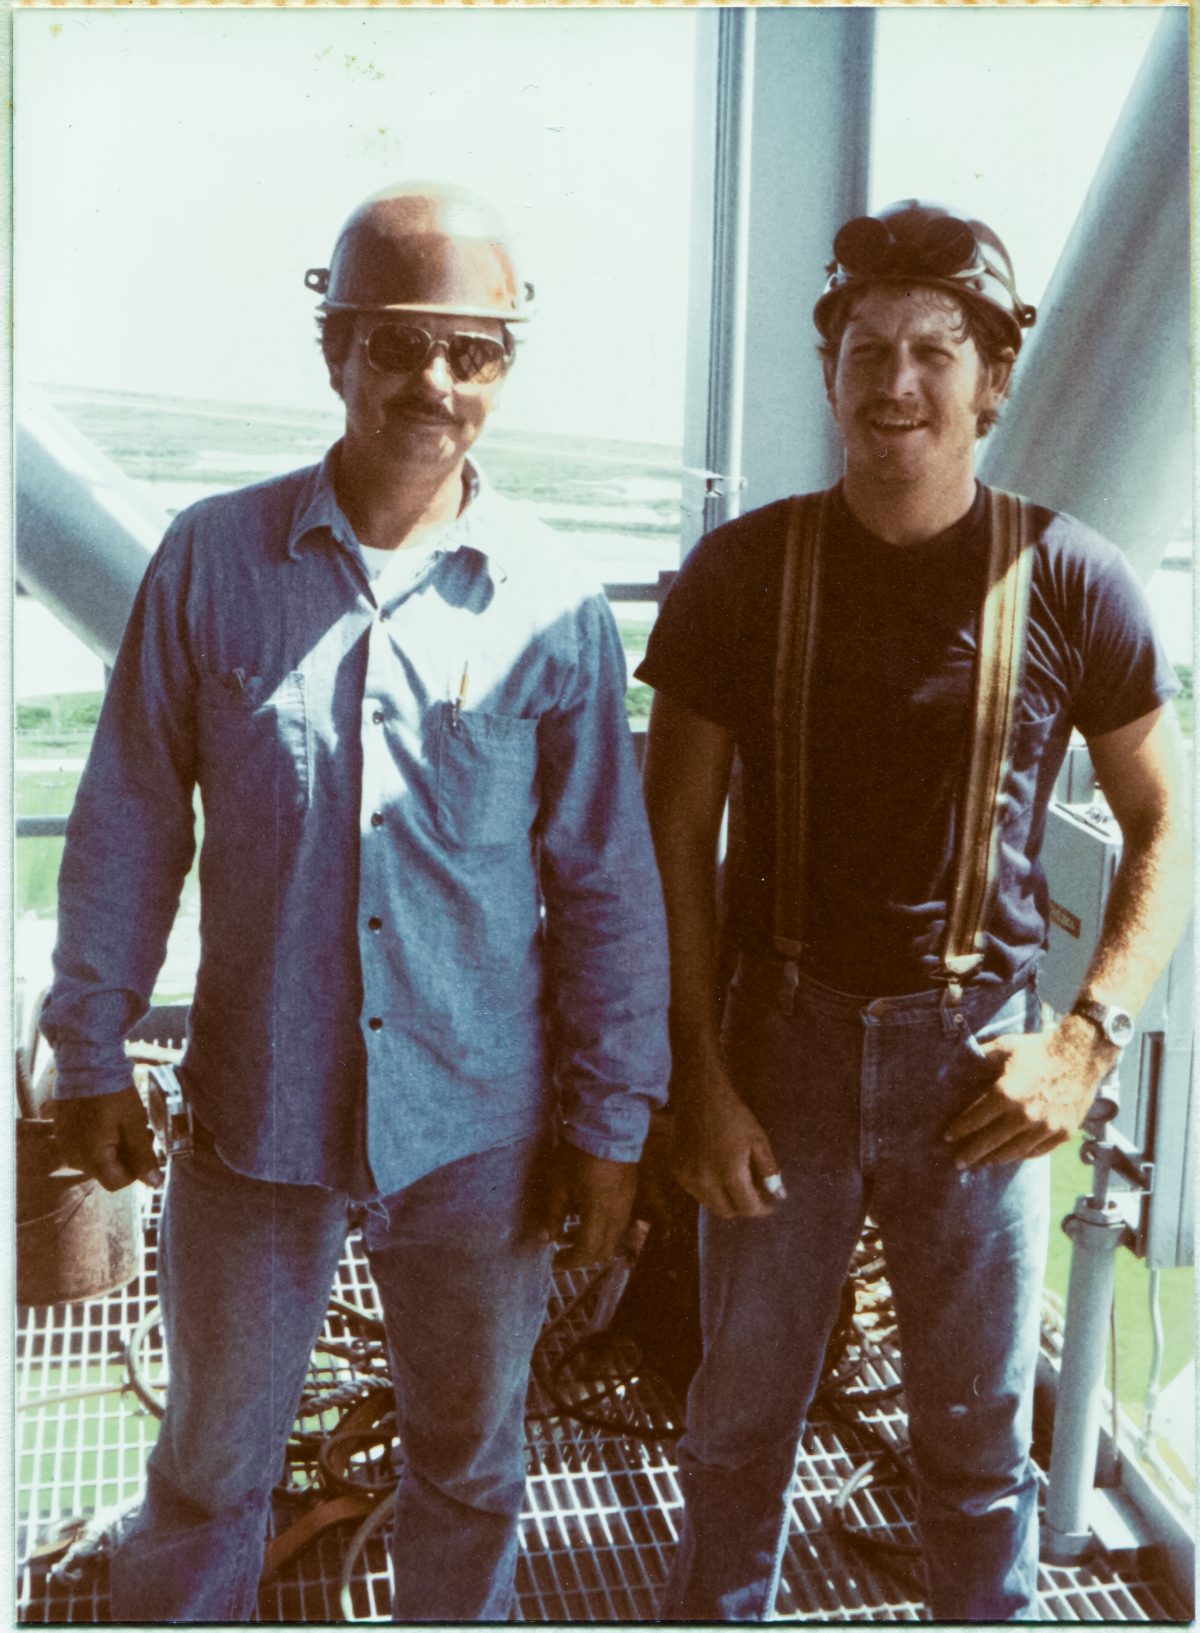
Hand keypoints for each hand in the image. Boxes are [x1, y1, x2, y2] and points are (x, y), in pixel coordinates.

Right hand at [54, 1085, 163, 1192]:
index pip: (116, 1183)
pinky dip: (98, 1141)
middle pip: (106, 1171)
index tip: (143, 1151)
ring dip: (112, 1149)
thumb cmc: (114, 1094)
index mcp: (92, 1158)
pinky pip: (83, 1148)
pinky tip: (107, 1121)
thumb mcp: (135, 1125)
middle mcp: (74, 1157)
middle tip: (137, 1132)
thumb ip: (143, 1156)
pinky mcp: (62, 1135)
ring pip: (96, 1160)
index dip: (134, 1172)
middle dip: (125, 1157)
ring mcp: (65, 1146)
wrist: (88, 1066)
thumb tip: (154, 1183)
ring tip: (122, 1124)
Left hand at [531, 1142, 637, 1267]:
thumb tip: (543, 1240)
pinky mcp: (630, 1194)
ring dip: (593, 1242)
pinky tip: (586, 1214)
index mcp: (599, 1212)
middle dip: (582, 1256)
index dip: (570, 1261)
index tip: (554, 1261)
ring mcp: (627, 1204)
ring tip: (570, 1231)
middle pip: (604, 1250)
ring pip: (613, 1237)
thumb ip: (553, 1215)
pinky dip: (602, 1228)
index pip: (588, 1251)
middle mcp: (618, 1213)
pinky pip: (618, 1222)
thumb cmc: (579, 1155)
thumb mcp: (559, 1184)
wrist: (608, 1127)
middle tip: (561, 1250)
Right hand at [671, 1058, 783, 1219]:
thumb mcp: (758, 1141)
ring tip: (734, 1183)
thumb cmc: (734, 1117)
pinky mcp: (677, 1171)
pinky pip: (695, 1191)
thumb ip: (769, 1171)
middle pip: (727, 1212)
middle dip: (743, 1207)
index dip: (761, 1209)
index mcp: (730, 1174)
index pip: (747, 1208)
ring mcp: (688, 1177)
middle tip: (753, 1194)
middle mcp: (706, 1181)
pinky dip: (708, 1189)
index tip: (769, 1204)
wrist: (700, 1096)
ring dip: (724, 1199)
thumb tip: (779, 1196)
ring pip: (710, 1204)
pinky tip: (715, 1173)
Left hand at [943, 1018, 1117, 1167]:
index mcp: (1006, 1093)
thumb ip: (980, 1056)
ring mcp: (1046, 1128)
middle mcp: (1025, 1115)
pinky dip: (1021, 1155)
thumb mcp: (1005, 1046)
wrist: (1083, 1054)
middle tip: (958, 1162)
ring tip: (983, 1162)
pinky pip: (1037, 1152)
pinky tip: (1011, 1155)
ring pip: (1013, 1152)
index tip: (948, 1137)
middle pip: (990, 1142)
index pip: (975, 1119)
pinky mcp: (1063, 1134)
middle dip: (971, 1153)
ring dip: (995, 1159)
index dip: (959, 1130)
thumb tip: (958, 1060)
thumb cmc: (1040, 1049)